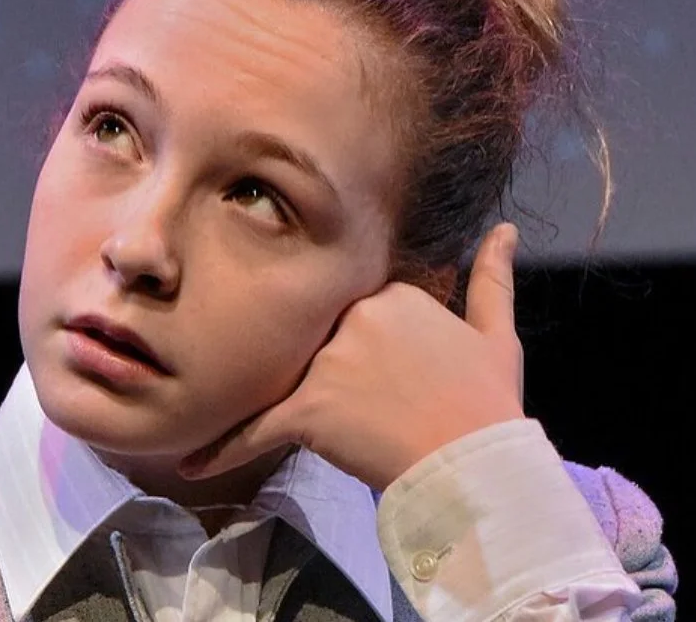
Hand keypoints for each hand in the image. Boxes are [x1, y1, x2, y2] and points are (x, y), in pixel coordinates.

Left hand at [179, 223, 525, 490]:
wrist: (478, 466)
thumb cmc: (488, 403)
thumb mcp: (496, 336)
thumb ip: (492, 278)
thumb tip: (506, 229)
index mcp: (390, 294)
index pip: (348, 309)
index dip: (354, 344)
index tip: (372, 373)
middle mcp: (352, 318)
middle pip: (311, 337)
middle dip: (314, 365)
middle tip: (335, 400)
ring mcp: (326, 363)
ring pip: (281, 375)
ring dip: (259, 394)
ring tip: (226, 408)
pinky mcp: (308, 409)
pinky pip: (255, 428)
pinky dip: (222, 448)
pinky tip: (189, 466)